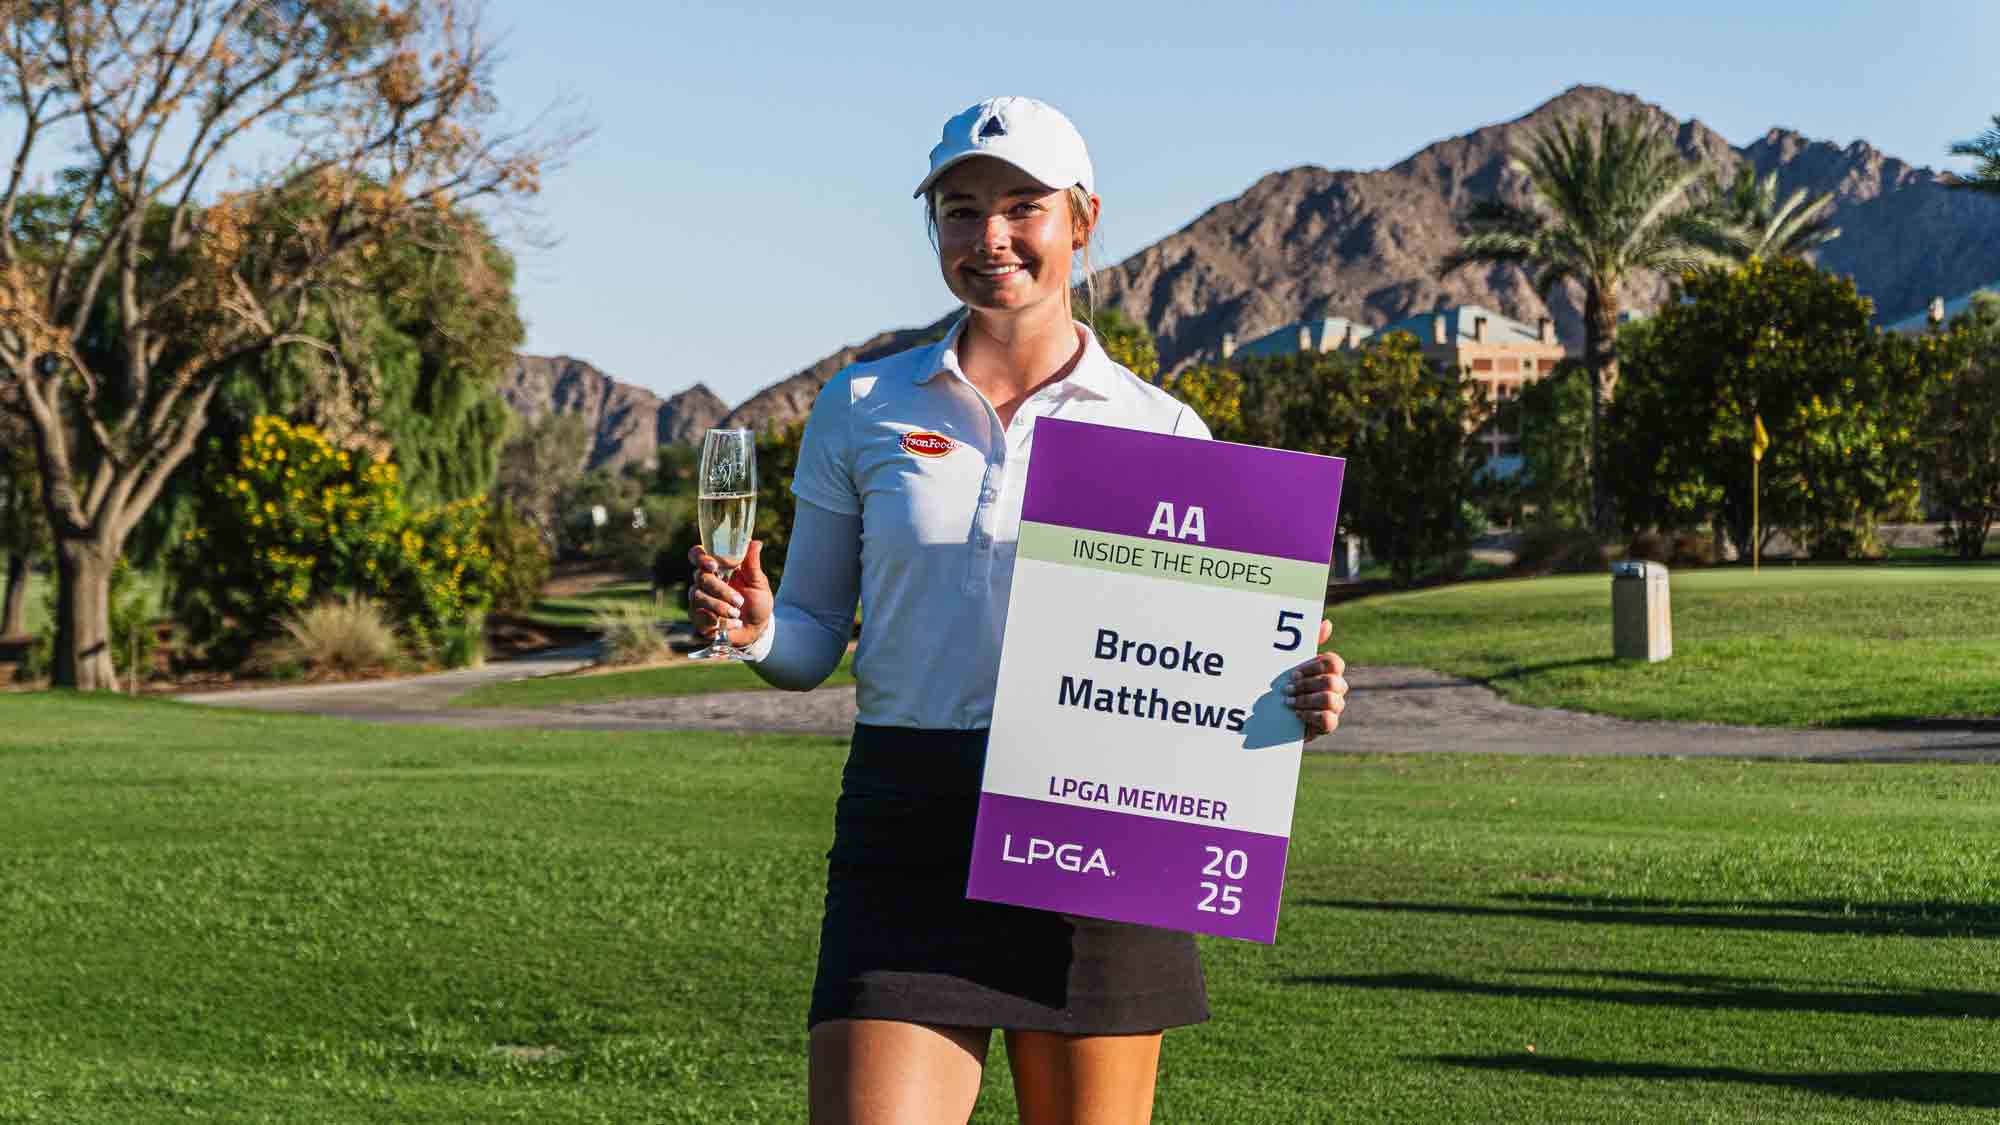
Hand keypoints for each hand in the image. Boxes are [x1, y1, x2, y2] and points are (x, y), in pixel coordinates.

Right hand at [688, 539, 773, 648]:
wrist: (756, 629)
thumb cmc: (757, 602)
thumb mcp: (758, 583)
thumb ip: (753, 564)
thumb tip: (756, 542)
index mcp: (717, 568)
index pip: (697, 554)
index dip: (700, 557)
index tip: (713, 565)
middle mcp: (704, 581)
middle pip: (700, 577)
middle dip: (720, 590)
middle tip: (739, 601)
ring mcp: (698, 600)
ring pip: (698, 597)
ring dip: (721, 607)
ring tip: (737, 614)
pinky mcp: (697, 618)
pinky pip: (700, 617)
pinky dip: (720, 621)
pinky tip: (733, 624)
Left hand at [1283, 618, 1345, 737]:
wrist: (1272, 718)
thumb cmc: (1284, 685)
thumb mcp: (1290, 664)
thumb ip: (1309, 643)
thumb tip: (1328, 623)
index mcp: (1329, 670)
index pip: (1334, 663)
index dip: (1314, 667)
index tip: (1293, 672)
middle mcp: (1336, 687)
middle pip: (1331, 681)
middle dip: (1306, 685)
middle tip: (1286, 689)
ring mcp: (1335, 707)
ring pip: (1330, 699)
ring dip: (1305, 700)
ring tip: (1288, 703)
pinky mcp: (1328, 725)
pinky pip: (1329, 720)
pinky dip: (1310, 716)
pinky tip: (1296, 715)